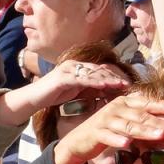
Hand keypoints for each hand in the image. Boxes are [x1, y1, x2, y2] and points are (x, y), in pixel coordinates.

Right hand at [0, 59, 132, 126]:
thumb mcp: (76, 92)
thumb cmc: (54, 96)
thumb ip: (89, 90)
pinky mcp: (63, 77)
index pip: (100, 71)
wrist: (33, 98)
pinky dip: (95, 81)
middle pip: (100, 69)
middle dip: (115, 76)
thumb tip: (107, 94)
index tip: (128, 84)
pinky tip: (105, 86)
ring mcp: (68, 69)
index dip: (114, 76)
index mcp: (79, 68)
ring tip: (122, 84)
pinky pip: (82, 78)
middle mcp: (75, 65)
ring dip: (109, 79)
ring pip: (93, 73)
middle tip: (129, 84)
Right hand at [54, 94, 163, 163]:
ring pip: (128, 126)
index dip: (162, 105)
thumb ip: (142, 120)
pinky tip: (127, 144)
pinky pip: (109, 136)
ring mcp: (106, 119)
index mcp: (125, 103)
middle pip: (141, 115)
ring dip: (145, 131)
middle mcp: (116, 108)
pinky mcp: (97, 132)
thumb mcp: (126, 122)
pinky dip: (118, 140)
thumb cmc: (109, 130)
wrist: (80, 139)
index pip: (146, 103)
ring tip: (160, 135)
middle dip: (160, 122)